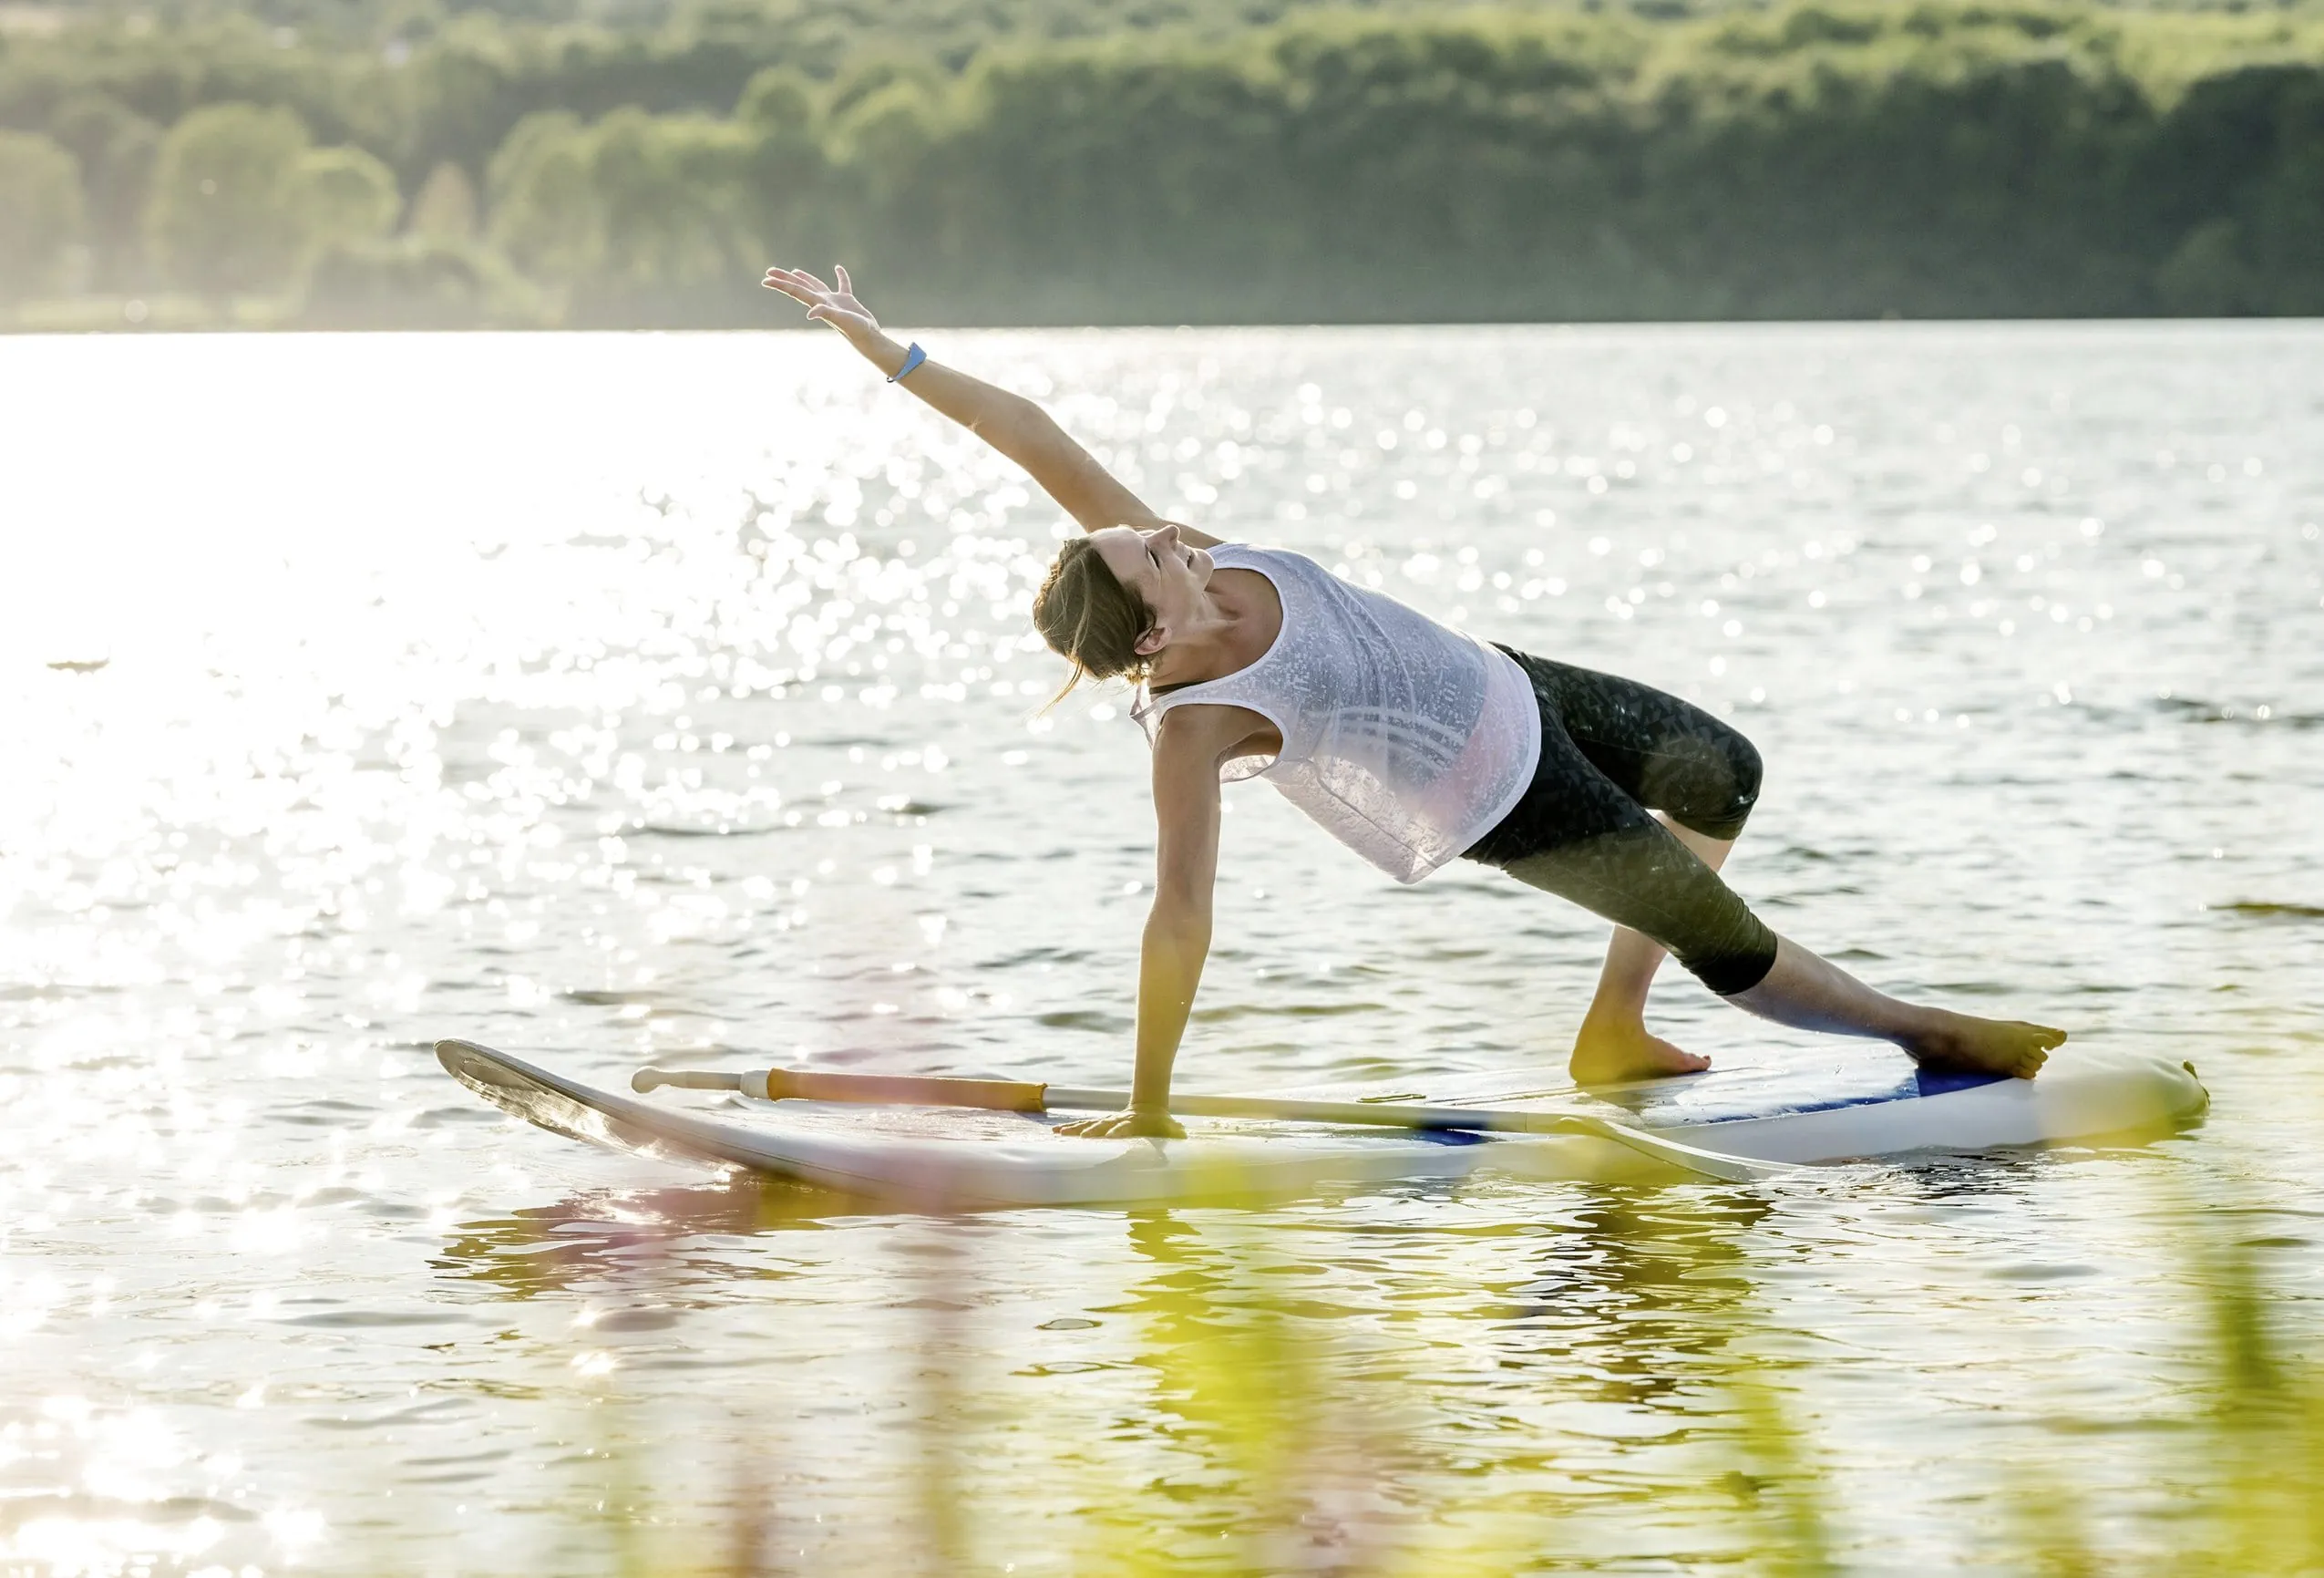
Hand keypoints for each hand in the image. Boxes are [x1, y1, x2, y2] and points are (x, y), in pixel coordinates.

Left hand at [761, 264, 881, 347]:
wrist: (869, 339)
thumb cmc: (856, 330)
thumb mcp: (841, 320)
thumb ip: (826, 313)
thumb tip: (810, 313)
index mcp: (818, 303)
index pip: (795, 290)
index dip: (780, 284)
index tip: (765, 279)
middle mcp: (822, 301)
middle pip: (799, 286)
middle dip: (784, 279)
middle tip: (769, 271)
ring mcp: (834, 301)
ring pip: (816, 285)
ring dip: (804, 277)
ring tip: (793, 271)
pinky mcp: (847, 300)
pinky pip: (843, 285)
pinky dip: (840, 276)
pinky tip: (838, 268)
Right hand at [1055, 1107, 1184, 1139]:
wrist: (1148, 1108)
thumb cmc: (1160, 1123)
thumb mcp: (1170, 1127)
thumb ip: (1175, 1131)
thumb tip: (1183, 1133)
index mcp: (1133, 1123)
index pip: (1124, 1128)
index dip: (1117, 1132)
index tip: (1109, 1137)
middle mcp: (1117, 1121)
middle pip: (1102, 1126)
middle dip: (1092, 1131)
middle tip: (1081, 1138)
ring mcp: (1107, 1121)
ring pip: (1089, 1124)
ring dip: (1075, 1129)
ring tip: (1060, 1133)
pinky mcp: (1100, 1123)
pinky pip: (1083, 1125)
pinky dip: (1071, 1128)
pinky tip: (1057, 1131)